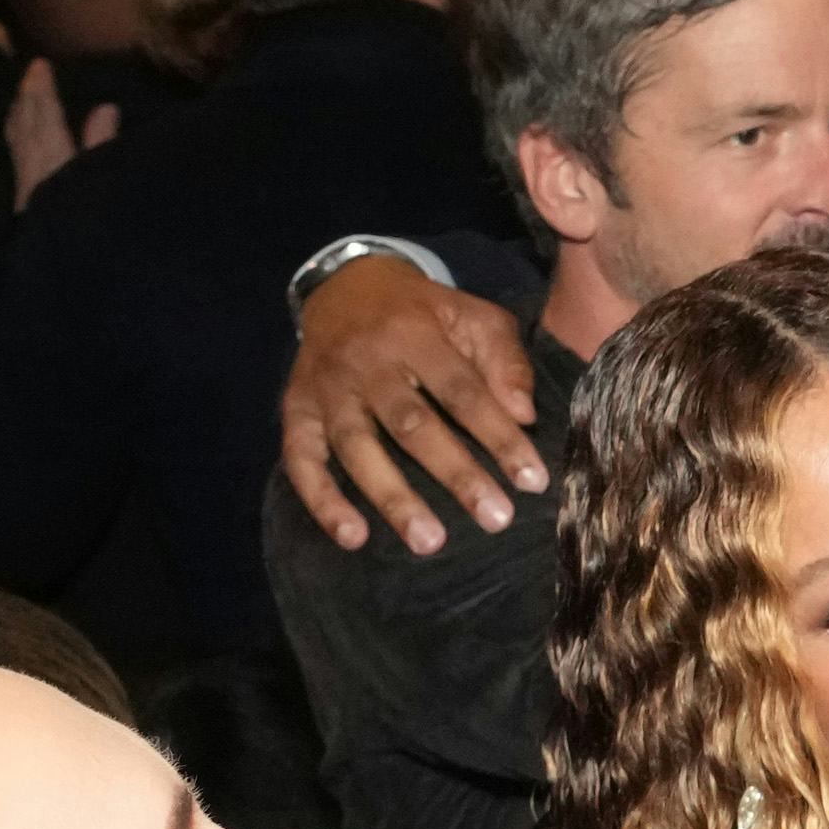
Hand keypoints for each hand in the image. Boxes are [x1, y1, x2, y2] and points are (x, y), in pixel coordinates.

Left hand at [0, 58, 120, 207]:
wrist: (44, 262)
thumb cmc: (81, 216)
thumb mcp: (100, 178)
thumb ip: (102, 144)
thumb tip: (105, 107)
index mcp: (53, 156)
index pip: (45, 114)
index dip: (43, 88)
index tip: (40, 63)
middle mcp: (33, 163)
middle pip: (25, 122)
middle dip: (27, 95)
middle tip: (30, 72)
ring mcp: (24, 180)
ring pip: (16, 136)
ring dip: (19, 112)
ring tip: (22, 97)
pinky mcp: (22, 195)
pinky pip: (16, 150)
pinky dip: (17, 132)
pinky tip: (19, 135)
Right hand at [278, 259, 542, 553]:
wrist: (345, 286)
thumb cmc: (424, 313)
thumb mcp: (472, 316)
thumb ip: (504, 359)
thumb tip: (524, 414)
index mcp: (415, 335)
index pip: (463, 392)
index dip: (499, 436)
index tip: (532, 481)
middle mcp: (366, 362)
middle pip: (411, 424)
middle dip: (455, 474)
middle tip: (495, 519)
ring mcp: (326, 387)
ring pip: (356, 446)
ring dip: (392, 497)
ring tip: (428, 542)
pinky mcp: (296, 408)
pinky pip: (300, 457)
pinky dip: (322, 499)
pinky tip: (352, 536)